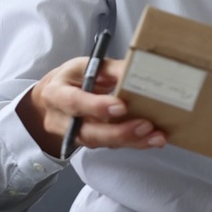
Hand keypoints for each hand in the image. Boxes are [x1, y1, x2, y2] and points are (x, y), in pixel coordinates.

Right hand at [16, 55, 166, 156]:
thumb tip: (136, 69)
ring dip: (132, 140)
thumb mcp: (85, 65)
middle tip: (146, 125)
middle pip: (89, 132)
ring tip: (157, 135)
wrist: (54, 99)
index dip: (97, 106)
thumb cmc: (72, 78)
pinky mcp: (89, 142)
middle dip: (120, 131)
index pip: (74, 102)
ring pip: (102, 142)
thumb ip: (110, 68)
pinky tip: (152, 138)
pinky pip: (111, 145)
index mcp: (56, 93)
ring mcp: (75, 136)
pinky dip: (133, 142)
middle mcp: (62, 120)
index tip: (122, 106)